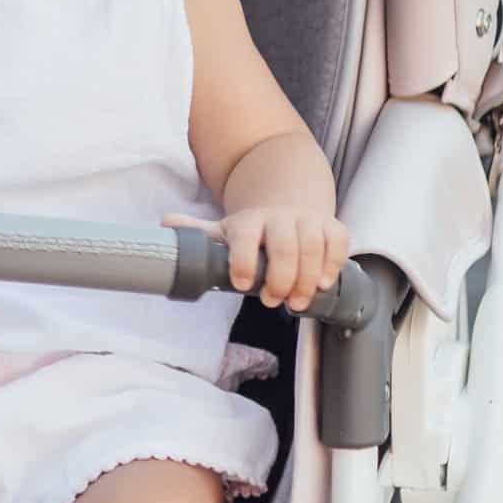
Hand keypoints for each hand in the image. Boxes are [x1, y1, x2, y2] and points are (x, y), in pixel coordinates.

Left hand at [165, 206, 349, 311]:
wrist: (287, 201)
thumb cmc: (253, 228)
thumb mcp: (224, 230)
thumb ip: (197, 232)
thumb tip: (164, 224)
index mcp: (248, 220)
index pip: (245, 237)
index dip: (243, 260)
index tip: (242, 284)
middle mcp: (279, 217)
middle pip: (285, 246)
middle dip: (281, 278)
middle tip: (273, 301)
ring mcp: (307, 220)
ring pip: (313, 246)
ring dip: (307, 278)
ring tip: (297, 302)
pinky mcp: (331, 226)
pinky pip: (338, 241)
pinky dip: (333, 263)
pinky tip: (323, 283)